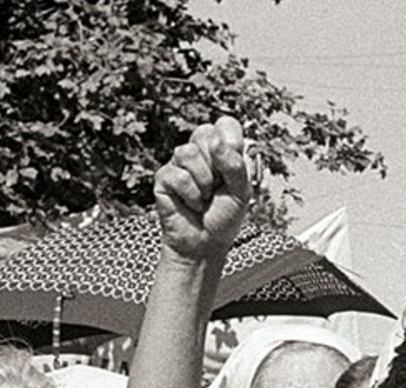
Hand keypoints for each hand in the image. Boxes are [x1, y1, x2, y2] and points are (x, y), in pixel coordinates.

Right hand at [153, 117, 254, 262]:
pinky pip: (178, 175)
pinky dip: (191, 196)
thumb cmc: (224, 217)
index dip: (231, 140)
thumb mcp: (241, 192)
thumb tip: (215, 141)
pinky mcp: (164, 178)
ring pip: (189, 153)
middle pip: (205, 133)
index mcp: (221, 151)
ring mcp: (179, 164)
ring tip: (204, 198)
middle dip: (216, 165)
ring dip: (203, 183)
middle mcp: (199, 153)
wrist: (205, 244)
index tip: (234, 166)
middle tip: (218, 186)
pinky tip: (191, 205)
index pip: (226, 124)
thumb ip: (235, 165)